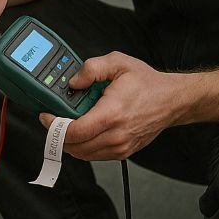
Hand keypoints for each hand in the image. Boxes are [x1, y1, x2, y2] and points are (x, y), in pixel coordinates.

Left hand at [40, 52, 190, 159]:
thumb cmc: (147, 83)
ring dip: (70, 142)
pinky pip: (95, 155)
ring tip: (68, 124)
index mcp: (112, 114)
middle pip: (74, 146)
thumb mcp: (118, 62)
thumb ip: (91, 69)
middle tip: (53, 119)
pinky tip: (84, 131)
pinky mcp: (124, 152)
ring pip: (83, 154)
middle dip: (58, 134)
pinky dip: (84, 146)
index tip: (46, 116)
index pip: (74, 132)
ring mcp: (121, 147)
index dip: (54, 126)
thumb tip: (73, 82)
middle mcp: (116, 135)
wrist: (172, 100)